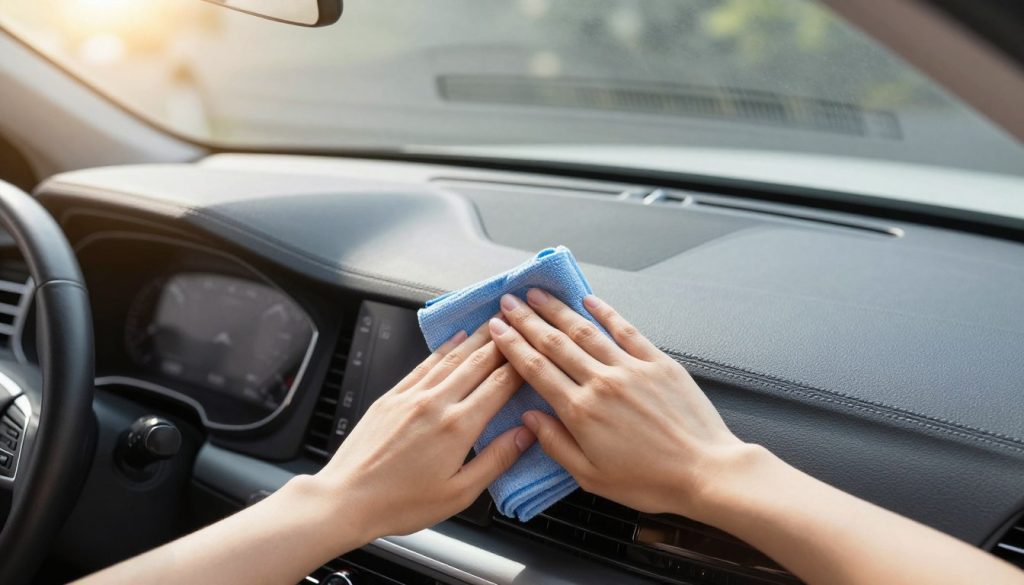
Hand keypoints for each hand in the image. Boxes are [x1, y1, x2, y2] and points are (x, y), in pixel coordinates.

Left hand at [313, 322, 535, 544]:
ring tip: (495, 322)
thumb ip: (496, 460)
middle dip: (503, 342)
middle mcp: (435, 403)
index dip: (521, 366)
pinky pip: (424, 363)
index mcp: (457, 427)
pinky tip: (455, 338)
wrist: (347, 498)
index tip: (535, 353)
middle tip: (520, 324)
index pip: (499, 385)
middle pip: (478, 362)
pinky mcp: (392, 396)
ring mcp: (411, 396)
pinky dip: (444, 348)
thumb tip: (525, 434)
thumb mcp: (459, 493)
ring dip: (477, 337)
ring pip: (452, 357)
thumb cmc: (401, 503)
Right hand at [488, 290, 753, 520]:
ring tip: (539, 295)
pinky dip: (606, 312)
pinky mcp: (658, 362)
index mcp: (582, 412)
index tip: (498, 328)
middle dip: (527, 320)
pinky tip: (590, 300)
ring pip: (586, 331)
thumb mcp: (592, 477)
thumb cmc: (651, 480)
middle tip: (509, 303)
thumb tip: (531, 419)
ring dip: (558, 310)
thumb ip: (556, 444)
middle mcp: (602, 383)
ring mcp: (631, 368)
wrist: (706, 470)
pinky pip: (626, 330)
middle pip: (555, 343)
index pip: (536, 369)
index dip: (513, 345)